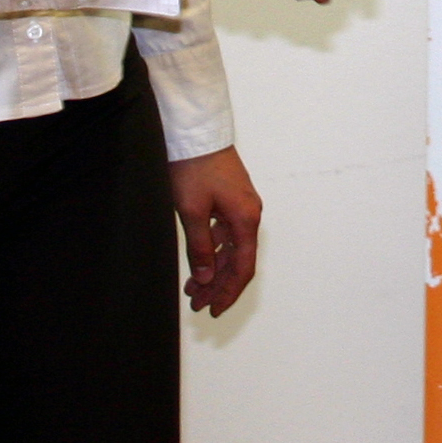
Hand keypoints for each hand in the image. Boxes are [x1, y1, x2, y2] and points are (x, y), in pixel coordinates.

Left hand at [168, 144, 260, 314]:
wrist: (196, 132)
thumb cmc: (194, 168)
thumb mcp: (192, 212)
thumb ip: (200, 248)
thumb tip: (206, 279)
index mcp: (245, 219)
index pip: (242, 267)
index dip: (229, 292)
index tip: (214, 311)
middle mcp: (249, 214)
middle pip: (238, 260)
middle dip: (218, 286)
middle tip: (198, 305)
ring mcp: (241, 206)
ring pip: (231, 248)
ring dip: (213, 270)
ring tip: (193, 289)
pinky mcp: (231, 198)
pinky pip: (226, 234)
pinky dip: (212, 250)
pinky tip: (199, 261)